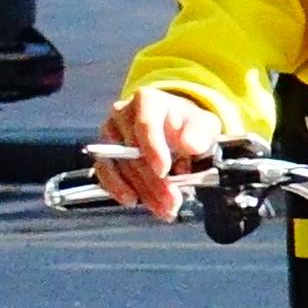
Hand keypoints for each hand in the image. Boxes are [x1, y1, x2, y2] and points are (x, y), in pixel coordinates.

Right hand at [89, 86, 227, 220]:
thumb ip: (199, 133)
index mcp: (148, 101)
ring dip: (141, 189)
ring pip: (120, 164)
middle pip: (132, 150)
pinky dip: (117, 187)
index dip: (153, 149)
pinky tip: (132, 200)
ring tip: (162, 207)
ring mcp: (110, 133)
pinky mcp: (104, 151)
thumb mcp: (203, 124)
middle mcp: (122, 113)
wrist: (175, 126)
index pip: (145, 124)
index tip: (164, 171)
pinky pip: (104, 171)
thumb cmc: (187, 124)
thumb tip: (190, 144)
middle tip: (172, 200)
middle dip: (153, 180)